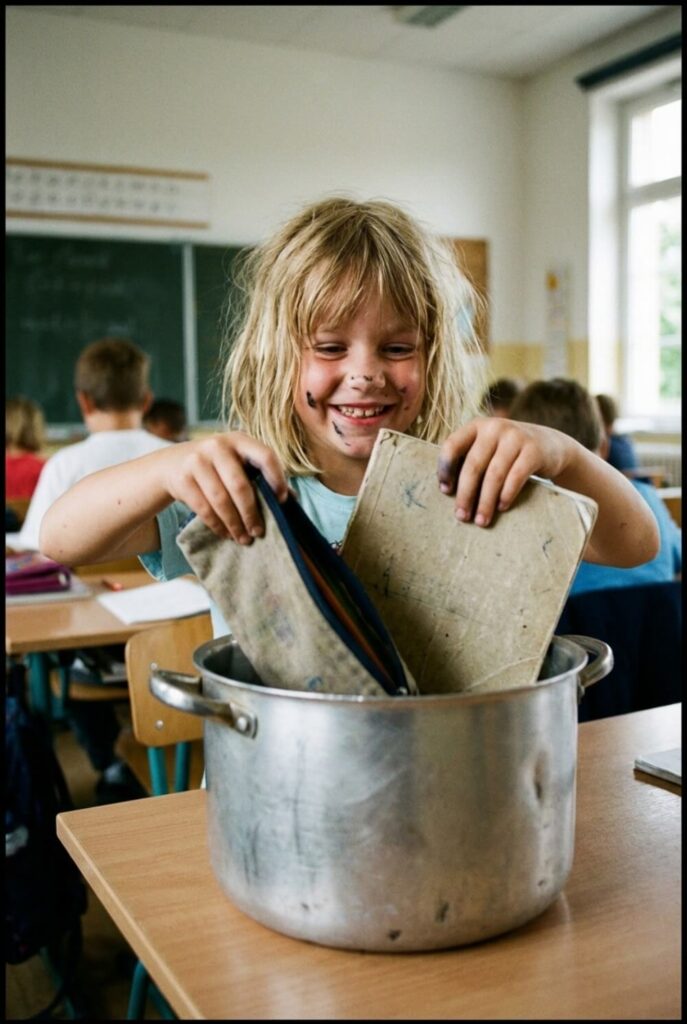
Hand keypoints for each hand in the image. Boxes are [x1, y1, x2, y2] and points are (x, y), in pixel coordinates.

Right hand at [161, 431, 288, 542]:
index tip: (281, 501)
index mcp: (239, 439)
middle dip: (251, 513)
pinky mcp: (182, 479)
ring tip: (243, 538)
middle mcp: (217, 446)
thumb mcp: (236, 461)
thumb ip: (260, 475)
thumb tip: (292, 499)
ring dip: (234, 524)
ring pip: (221, 500)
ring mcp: (197, 461)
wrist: (171, 464)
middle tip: (258, 532)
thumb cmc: (215, 466)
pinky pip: (204, 508)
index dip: (277, 479)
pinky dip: (217, 525)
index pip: (265, 456)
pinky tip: (226, 533)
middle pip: (240, 485)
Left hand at [437, 417, 574, 525]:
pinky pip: (516, 477)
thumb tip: (447, 492)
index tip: (445, 491)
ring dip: (485, 501)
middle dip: (465, 494)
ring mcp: (515, 437)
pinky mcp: (533, 450)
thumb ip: (469, 459)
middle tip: (461, 516)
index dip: (445, 469)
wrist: (550, 445)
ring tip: (481, 520)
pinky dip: (506, 495)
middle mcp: (494, 428)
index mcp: (476, 426)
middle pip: (473, 466)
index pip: (452, 445)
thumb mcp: (488, 447)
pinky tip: (501, 508)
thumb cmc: (508, 453)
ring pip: (494, 475)